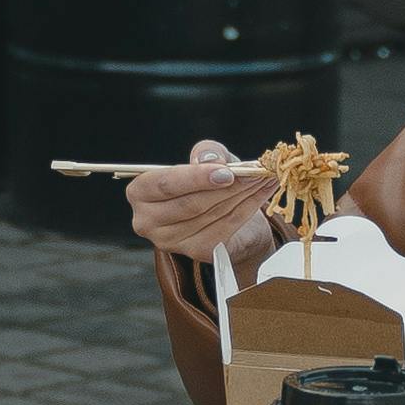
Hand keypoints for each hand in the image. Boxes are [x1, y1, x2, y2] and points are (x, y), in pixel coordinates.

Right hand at [127, 136, 280, 270]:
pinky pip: (226, 227)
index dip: (195, 178)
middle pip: (190, 203)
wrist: (223, 211)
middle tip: (254, 171)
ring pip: (211, 215)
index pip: (165, 185)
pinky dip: (249, 207)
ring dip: (243, 194)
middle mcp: (147, 221)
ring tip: (262, 177)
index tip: (225, 172)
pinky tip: (263, 192)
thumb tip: (210, 160)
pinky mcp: (195, 251)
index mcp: (140, 192)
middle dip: (227, 186)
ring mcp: (171, 241)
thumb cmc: (206, 182)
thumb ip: (206, 153)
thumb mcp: (205, 159)